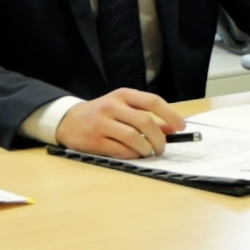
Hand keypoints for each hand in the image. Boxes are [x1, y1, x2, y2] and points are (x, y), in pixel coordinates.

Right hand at [55, 88, 185, 158]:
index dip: (170, 115)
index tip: (181, 127)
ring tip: (148, 152)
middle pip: (145, 121)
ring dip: (146, 148)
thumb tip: (172, 129)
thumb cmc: (101, 114)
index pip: (152, 102)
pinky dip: (132, 154)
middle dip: (159, 138)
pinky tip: (134, 154)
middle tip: (162, 148)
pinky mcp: (95, 140)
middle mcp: (112, 106)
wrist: (68, 121)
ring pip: (133, 137)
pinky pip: (121, 150)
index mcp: (123, 95)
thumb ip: (146, 116)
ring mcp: (102, 123)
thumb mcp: (123, 108)